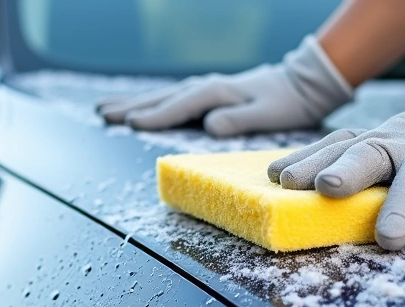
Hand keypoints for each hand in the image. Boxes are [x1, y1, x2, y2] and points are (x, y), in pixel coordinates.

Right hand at [96, 36, 352, 137]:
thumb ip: (239, 119)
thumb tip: (209, 125)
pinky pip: (173, 99)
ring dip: (135, 102)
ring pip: (163, 96)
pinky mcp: (209, 95)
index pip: (180, 105)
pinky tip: (139, 108)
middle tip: (102, 113)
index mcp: (217, 92)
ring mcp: (206, 90)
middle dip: (131, 105)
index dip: (156, 115)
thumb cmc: (288, 102)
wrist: (303, 83)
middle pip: (162, 97)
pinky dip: (153, 103)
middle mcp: (207, 87)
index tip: (131, 123)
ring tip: (107, 109)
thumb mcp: (269, 113)